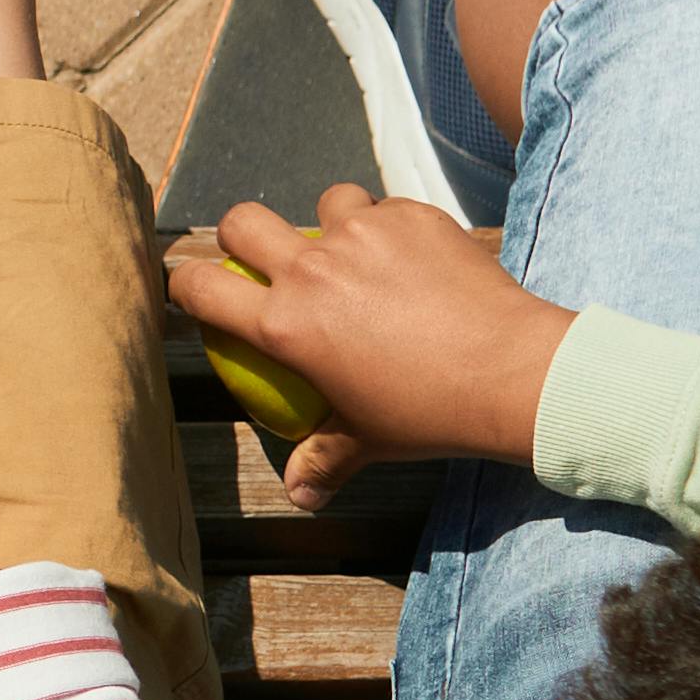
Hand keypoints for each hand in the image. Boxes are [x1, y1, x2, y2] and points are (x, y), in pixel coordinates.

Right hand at [158, 188, 569, 493]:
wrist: (514, 374)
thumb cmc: (432, 414)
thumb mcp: (370, 440)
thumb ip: (325, 459)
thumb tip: (300, 496)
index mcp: (286, 325)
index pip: (201, 287)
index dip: (185, 284)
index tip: (195, 288)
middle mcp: (312, 271)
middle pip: (240, 220)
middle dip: (240, 232)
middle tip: (264, 255)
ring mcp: (362, 235)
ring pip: (325, 203)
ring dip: (332, 222)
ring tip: (360, 253)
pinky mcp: (411, 217)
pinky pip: (387, 210)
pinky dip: (393, 228)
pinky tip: (417, 260)